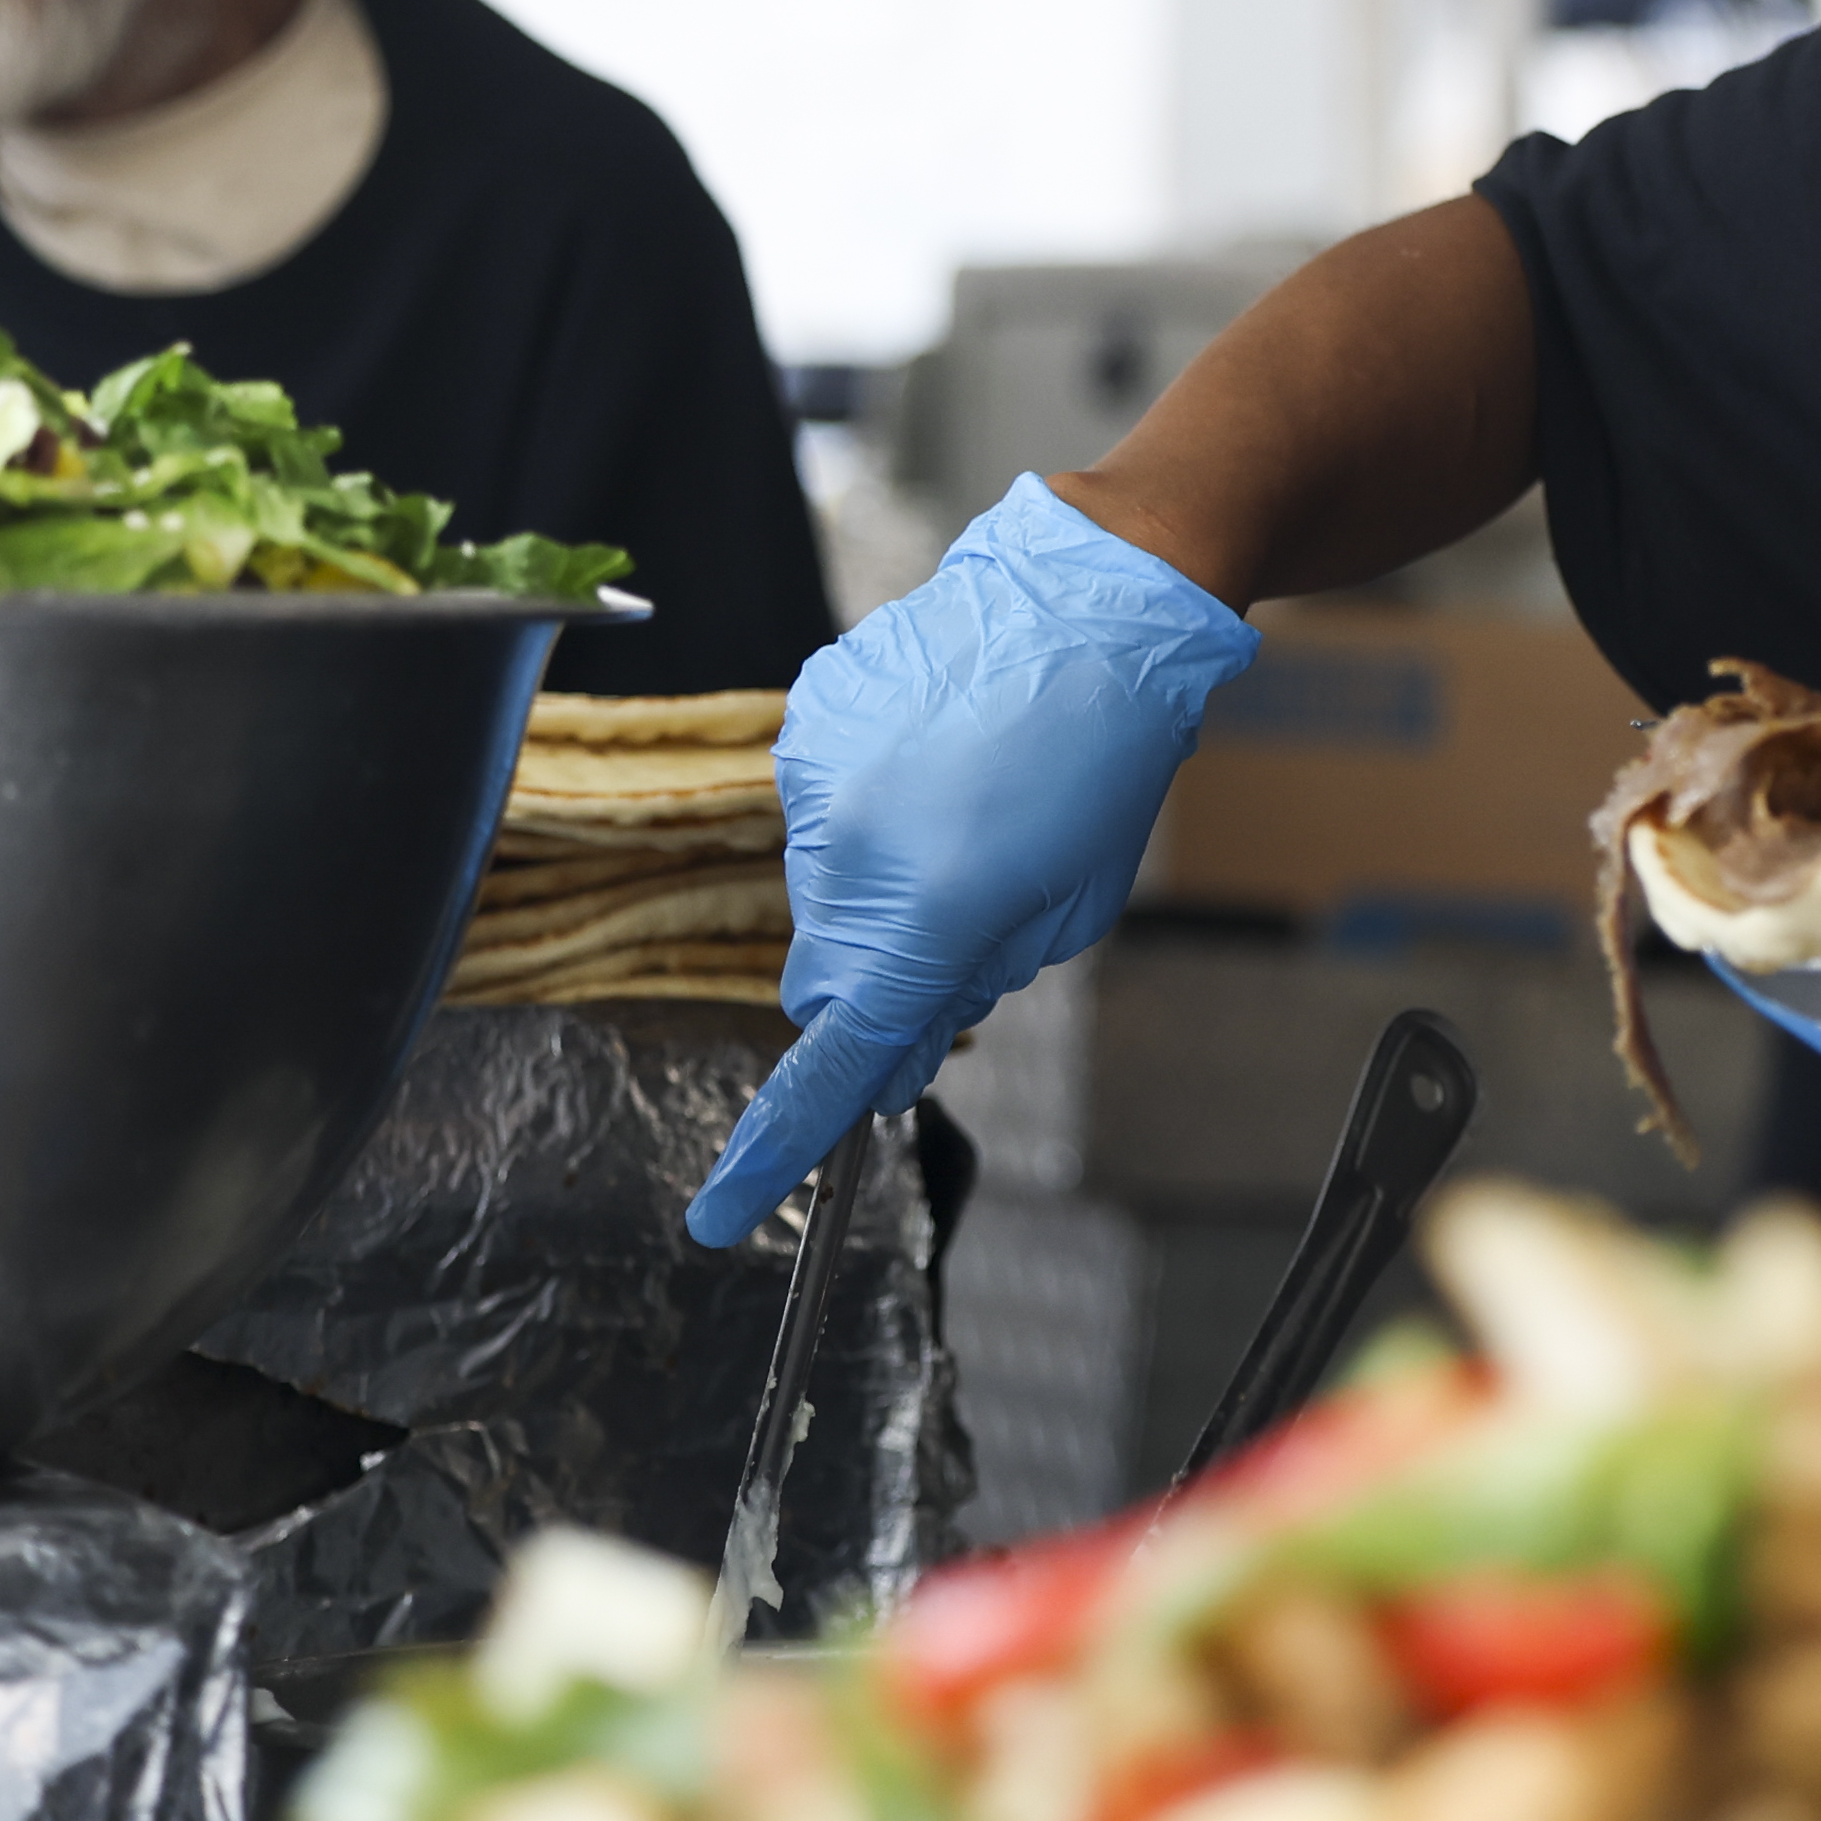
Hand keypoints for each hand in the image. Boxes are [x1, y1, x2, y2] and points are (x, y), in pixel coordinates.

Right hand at [684, 478, 1256, 1245]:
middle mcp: (851, 854)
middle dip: (876, 980)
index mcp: (926, 915)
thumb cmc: (1103, 759)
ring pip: (822, 892)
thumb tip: (888, 1048)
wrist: (1091, 601)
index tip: (716, 1219)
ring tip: (970, 804)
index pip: (831, 1061)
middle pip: (826, 976)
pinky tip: (938, 757)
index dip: (771, 1151)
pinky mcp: (806, 720)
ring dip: (878, 885)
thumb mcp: (1067, 905)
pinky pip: (821, 809)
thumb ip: (968, 983)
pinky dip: (869, 810)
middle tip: (963, 919)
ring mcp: (818, 781)